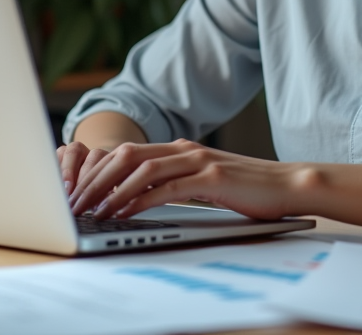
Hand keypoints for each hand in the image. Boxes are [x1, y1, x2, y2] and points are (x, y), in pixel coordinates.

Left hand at [66, 139, 307, 220]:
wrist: (287, 185)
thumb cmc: (246, 188)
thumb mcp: (202, 182)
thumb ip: (173, 183)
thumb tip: (135, 198)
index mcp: (179, 148)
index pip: (126, 153)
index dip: (97, 170)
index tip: (77, 190)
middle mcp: (184, 149)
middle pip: (125, 156)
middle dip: (95, 179)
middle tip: (74, 201)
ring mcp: (198, 160)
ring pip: (141, 170)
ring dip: (112, 191)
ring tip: (93, 211)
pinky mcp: (211, 178)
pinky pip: (167, 188)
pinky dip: (141, 200)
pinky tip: (125, 213)